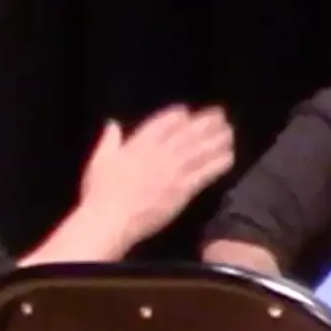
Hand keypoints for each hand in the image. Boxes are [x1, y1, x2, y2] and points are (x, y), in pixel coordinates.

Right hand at [79, 105, 236, 246]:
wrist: (112, 218)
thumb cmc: (101, 192)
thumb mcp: (100, 160)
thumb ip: (109, 140)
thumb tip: (113, 124)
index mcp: (139, 144)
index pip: (163, 122)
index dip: (178, 115)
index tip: (188, 112)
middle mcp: (160, 153)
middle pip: (188, 132)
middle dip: (206, 122)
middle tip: (221, 114)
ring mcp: (174, 170)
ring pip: (201, 149)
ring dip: (218, 139)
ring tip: (230, 131)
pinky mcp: (184, 189)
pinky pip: (206, 173)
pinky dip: (219, 163)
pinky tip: (230, 156)